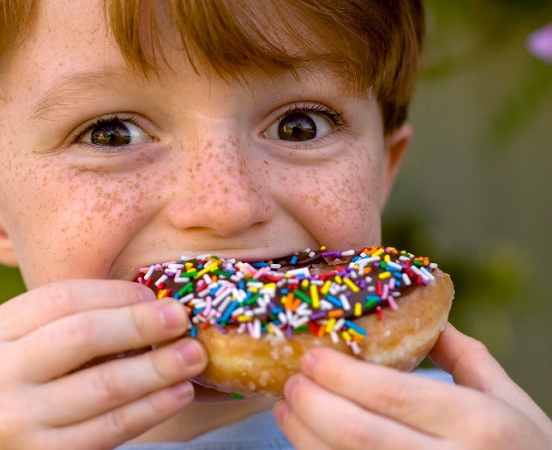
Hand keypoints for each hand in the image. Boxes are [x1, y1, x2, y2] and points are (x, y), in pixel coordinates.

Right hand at [0, 280, 206, 448]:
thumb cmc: (9, 395)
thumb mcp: (12, 353)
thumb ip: (60, 327)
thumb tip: (146, 304)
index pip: (60, 298)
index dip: (114, 293)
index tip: (152, 294)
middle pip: (82, 335)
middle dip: (140, 323)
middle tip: (181, 317)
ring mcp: (16, 422)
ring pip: (105, 384)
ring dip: (158, 367)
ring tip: (194, 354)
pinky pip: (112, 428)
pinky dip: (152, 407)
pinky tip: (178, 392)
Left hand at [274, 323, 551, 448]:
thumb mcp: (508, 400)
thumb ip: (463, 355)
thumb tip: (422, 317)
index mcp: (476, 423)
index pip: (391, 394)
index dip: (340, 375)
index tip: (311, 357)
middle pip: (356, 432)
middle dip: (311, 404)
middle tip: (292, 380)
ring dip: (303, 435)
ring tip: (286, 407)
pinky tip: (307, 441)